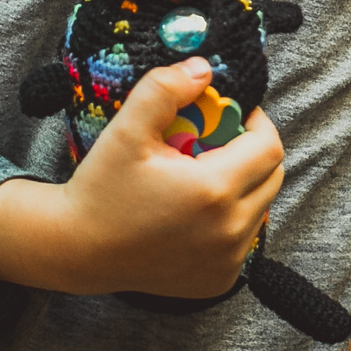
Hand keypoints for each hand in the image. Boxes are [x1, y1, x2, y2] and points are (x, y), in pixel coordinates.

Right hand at [0, 58, 285, 297]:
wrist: (78, 251)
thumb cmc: (101, 189)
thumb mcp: (126, 130)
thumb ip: (165, 88)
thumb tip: (204, 69)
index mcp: (213, 190)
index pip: (269, 146)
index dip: (255, 122)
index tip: (228, 114)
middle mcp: (229, 231)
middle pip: (272, 177)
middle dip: (252, 152)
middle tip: (215, 142)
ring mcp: (227, 262)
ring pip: (260, 209)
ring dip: (242, 186)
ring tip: (202, 176)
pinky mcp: (219, 281)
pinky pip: (243, 240)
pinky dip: (230, 221)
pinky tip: (195, 213)